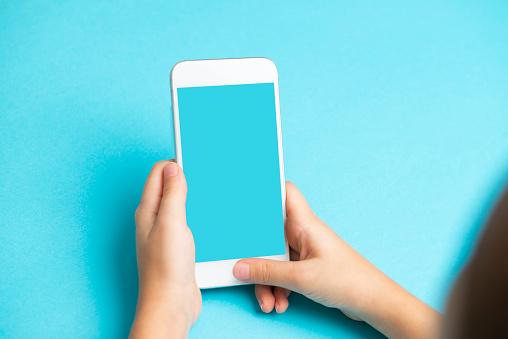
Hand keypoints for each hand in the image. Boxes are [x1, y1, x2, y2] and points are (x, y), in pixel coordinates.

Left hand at [130, 160, 200, 338]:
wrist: (172, 303)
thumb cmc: (166, 268)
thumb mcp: (171, 224)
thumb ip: (172, 194)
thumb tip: (173, 167)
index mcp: (148, 210)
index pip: (158, 172)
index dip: (176, 163)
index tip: (195, 157)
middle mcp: (153, 218)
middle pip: (168, 186)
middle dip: (185, 176)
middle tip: (204, 171)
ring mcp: (165, 231)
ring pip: (178, 203)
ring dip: (192, 195)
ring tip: (208, 190)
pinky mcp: (177, 244)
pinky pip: (186, 219)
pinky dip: (196, 212)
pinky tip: (209, 215)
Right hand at [233, 182, 441, 338]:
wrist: (373, 302)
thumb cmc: (348, 280)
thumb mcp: (301, 278)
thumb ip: (268, 273)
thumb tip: (240, 268)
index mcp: (304, 223)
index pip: (284, 192)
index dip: (266, 189)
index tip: (245, 195)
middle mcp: (303, 233)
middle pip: (270, 233)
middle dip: (257, 256)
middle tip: (244, 267)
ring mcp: (305, 250)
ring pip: (274, 257)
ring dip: (267, 280)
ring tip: (268, 301)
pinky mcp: (307, 267)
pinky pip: (283, 271)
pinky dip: (277, 287)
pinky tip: (279, 303)